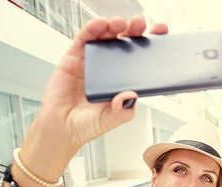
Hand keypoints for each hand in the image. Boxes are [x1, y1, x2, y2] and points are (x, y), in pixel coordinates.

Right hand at [27, 16, 168, 154]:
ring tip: (120, 23)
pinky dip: (93, 28)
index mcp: (124, 80)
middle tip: (140, 24)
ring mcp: (93, 61)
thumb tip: (131, 96)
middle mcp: (110, 68)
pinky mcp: (74, 57)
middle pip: (125, 41)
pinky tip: (101, 24)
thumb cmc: (87, 124)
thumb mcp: (111, 120)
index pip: (141, 58)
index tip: (160, 32)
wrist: (61, 128)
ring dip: (115, 25)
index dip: (150, 44)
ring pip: (106, 36)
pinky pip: (85, 38)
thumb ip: (123, 110)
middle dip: (135, 29)